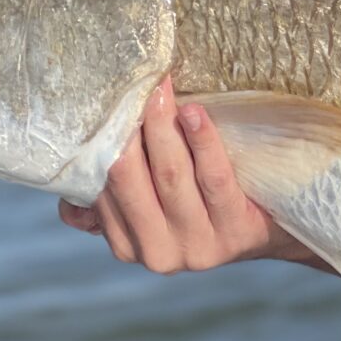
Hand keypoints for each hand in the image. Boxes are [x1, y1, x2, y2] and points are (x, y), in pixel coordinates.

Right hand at [57, 76, 332, 275]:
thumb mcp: (155, 208)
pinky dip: (202, 141)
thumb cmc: (203, 204)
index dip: (103, 145)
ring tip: (162, 91)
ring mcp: (199, 246)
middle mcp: (158, 253)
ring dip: (164, 127)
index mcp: (128, 245)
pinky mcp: (236, 230)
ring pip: (171, 176)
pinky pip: (214, 178)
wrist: (271, 230)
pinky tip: (196, 113)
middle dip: (130, 129)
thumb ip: (117, 199)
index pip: (103, 190)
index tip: (104, 104)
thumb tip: (69, 194)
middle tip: (135, 87)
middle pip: (131, 181)